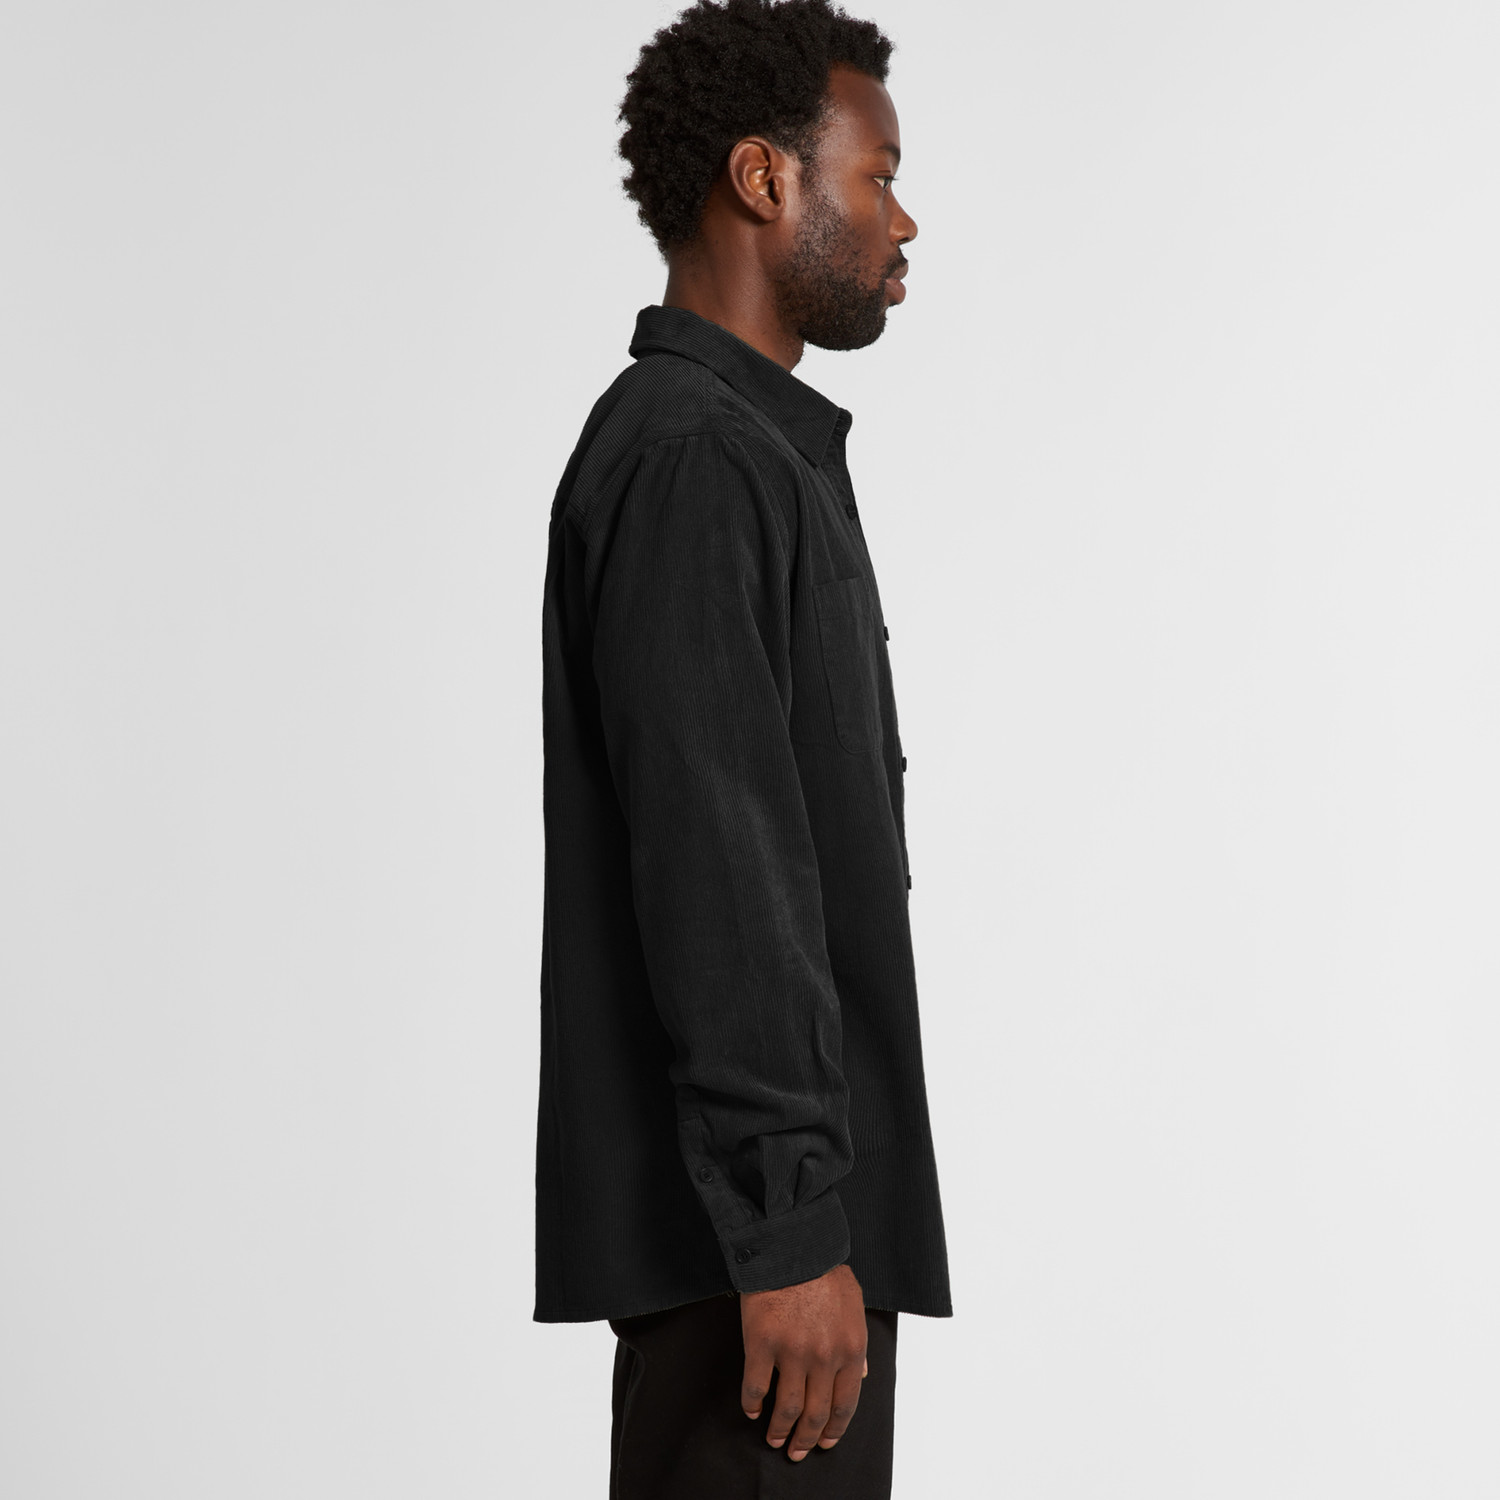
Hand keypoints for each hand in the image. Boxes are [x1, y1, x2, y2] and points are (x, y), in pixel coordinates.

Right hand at [739, 1262, 867, 1460]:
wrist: (792, 1245)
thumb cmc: (823, 1270)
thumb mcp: (854, 1303)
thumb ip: (858, 1342)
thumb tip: (862, 1375)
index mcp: (851, 1349)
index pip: (845, 1405)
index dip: (834, 1430)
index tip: (826, 1442)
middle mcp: (825, 1357)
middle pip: (816, 1414)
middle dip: (807, 1439)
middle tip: (797, 1451)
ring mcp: (792, 1353)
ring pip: (787, 1408)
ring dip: (780, 1429)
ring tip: (774, 1438)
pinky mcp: (762, 1344)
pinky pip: (756, 1387)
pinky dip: (753, 1405)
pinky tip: (752, 1411)